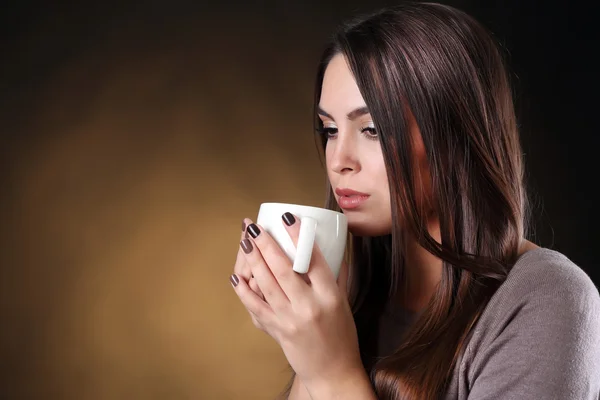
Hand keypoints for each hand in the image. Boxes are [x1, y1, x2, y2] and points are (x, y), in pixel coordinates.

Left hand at [230, 213, 362, 391]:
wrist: (333, 371)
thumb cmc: (341, 334)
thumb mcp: (343, 302)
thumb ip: (335, 276)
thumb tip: (330, 246)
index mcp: (330, 297)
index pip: (314, 260)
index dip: (300, 236)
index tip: (289, 218)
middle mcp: (310, 307)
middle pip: (284, 269)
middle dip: (267, 244)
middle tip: (255, 226)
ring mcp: (290, 320)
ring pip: (267, 284)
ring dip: (253, 260)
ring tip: (246, 241)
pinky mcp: (277, 330)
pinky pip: (256, 307)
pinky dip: (244, 291)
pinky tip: (236, 276)